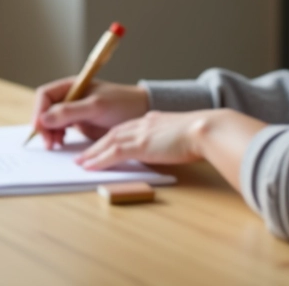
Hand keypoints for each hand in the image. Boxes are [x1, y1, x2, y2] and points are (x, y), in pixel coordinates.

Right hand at [31, 77, 149, 148]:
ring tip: (56, 145)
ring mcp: (73, 112)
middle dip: (43, 125)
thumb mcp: (96, 106)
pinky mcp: (79, 124)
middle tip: (48, 142)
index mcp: (71, 86)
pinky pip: (61, 131)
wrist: (141, 113)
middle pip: (45, 110)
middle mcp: (69, 98)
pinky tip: (62, 144)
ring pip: (51, 122)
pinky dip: (58, 138)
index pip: (45, 95)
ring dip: (49, 133)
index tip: (39, 127)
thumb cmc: (121, 103)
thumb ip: (70, 111)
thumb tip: (44, 118)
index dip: (39, 110)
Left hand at [75, 109, 216, 169]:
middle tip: (82, 154)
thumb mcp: (185, 134)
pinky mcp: (141, 145)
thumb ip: (174, 139)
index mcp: (154, 121)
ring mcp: (141, 133)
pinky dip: (98, 160)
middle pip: (113, 133)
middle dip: (95, 144)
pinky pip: (113, 153)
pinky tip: (89, 167)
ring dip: (92, 153)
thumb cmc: (205, 134)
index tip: (102, 144)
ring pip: (108, 142)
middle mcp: (144, 124)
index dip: (112, 137)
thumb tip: (176, 147)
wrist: (208, 129)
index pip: (127, 128)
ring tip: (80, 163)